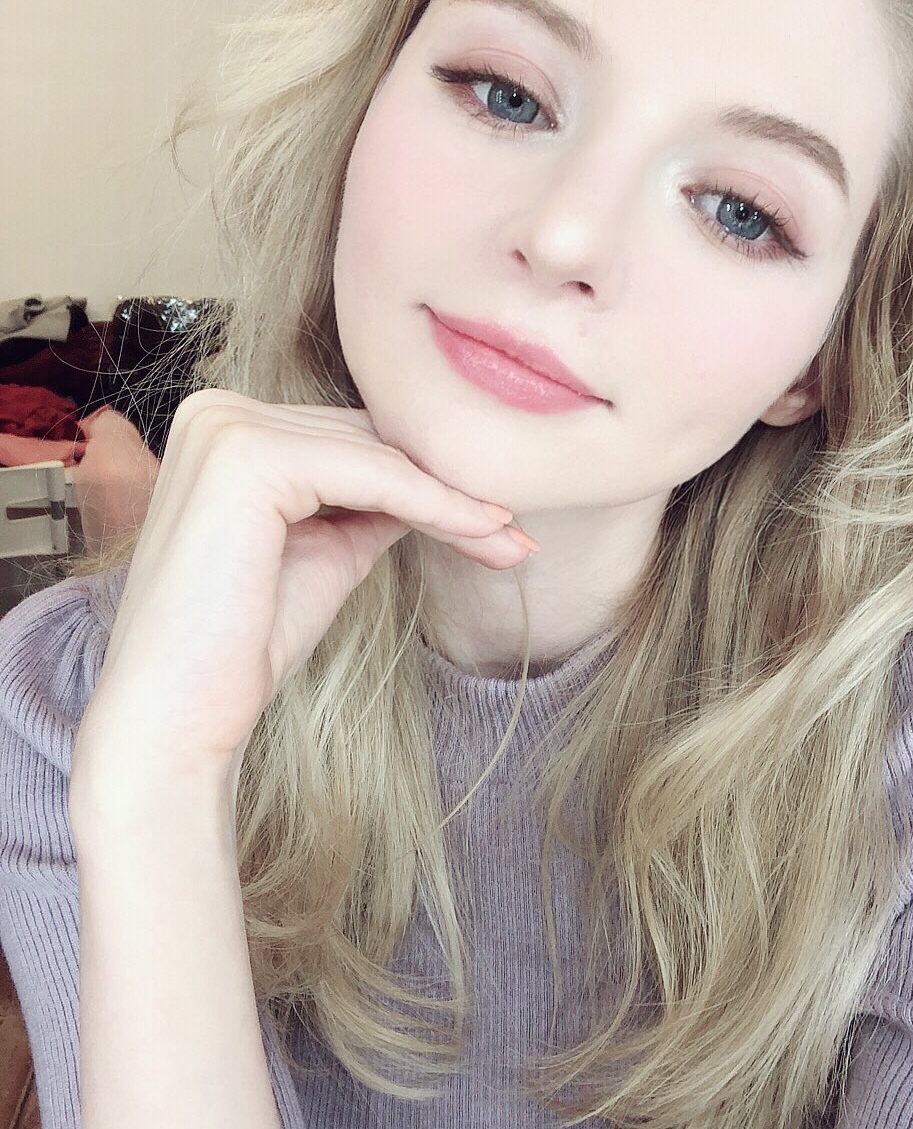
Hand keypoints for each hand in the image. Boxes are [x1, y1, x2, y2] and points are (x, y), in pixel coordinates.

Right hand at [73, 389, 535, 785]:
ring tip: (513, 540)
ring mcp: (226, 428)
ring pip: (378, 455)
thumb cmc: (242, 646)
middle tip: (519, 533)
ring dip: (455, 499)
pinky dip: (436, 506)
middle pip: (366, 438)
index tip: (498, 522)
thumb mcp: (325, 551)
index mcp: (221, 425)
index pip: (347, 437)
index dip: (425, 478)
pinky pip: (375, 476)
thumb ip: (371, 504)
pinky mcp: (248, 460)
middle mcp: (215, 409)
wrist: (178, 718)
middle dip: (450, 489)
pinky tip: (485, 533)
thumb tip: (445, 481)